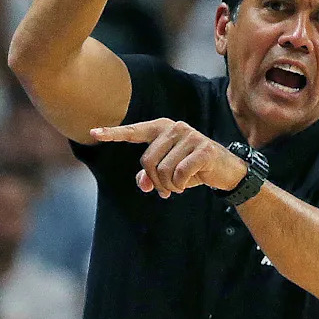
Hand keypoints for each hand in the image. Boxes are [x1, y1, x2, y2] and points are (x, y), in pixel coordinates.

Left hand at [90, 118, 247, 197]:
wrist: (225, 170)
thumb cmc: (192, 169)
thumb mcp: (168, 173)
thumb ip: (150, 176)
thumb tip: (142, 183)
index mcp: (162, 128)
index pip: (134, 131)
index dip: (113, 133)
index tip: (93, 132)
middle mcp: (174, 127)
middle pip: (147, 161)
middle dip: (155, 181)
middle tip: (165, 190)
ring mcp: (189, 136)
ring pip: (163, 170)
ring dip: (169, 185)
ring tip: (178, 186)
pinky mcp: (203, 148)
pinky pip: (180, 174)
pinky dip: (181, 185)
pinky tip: (188, 184)